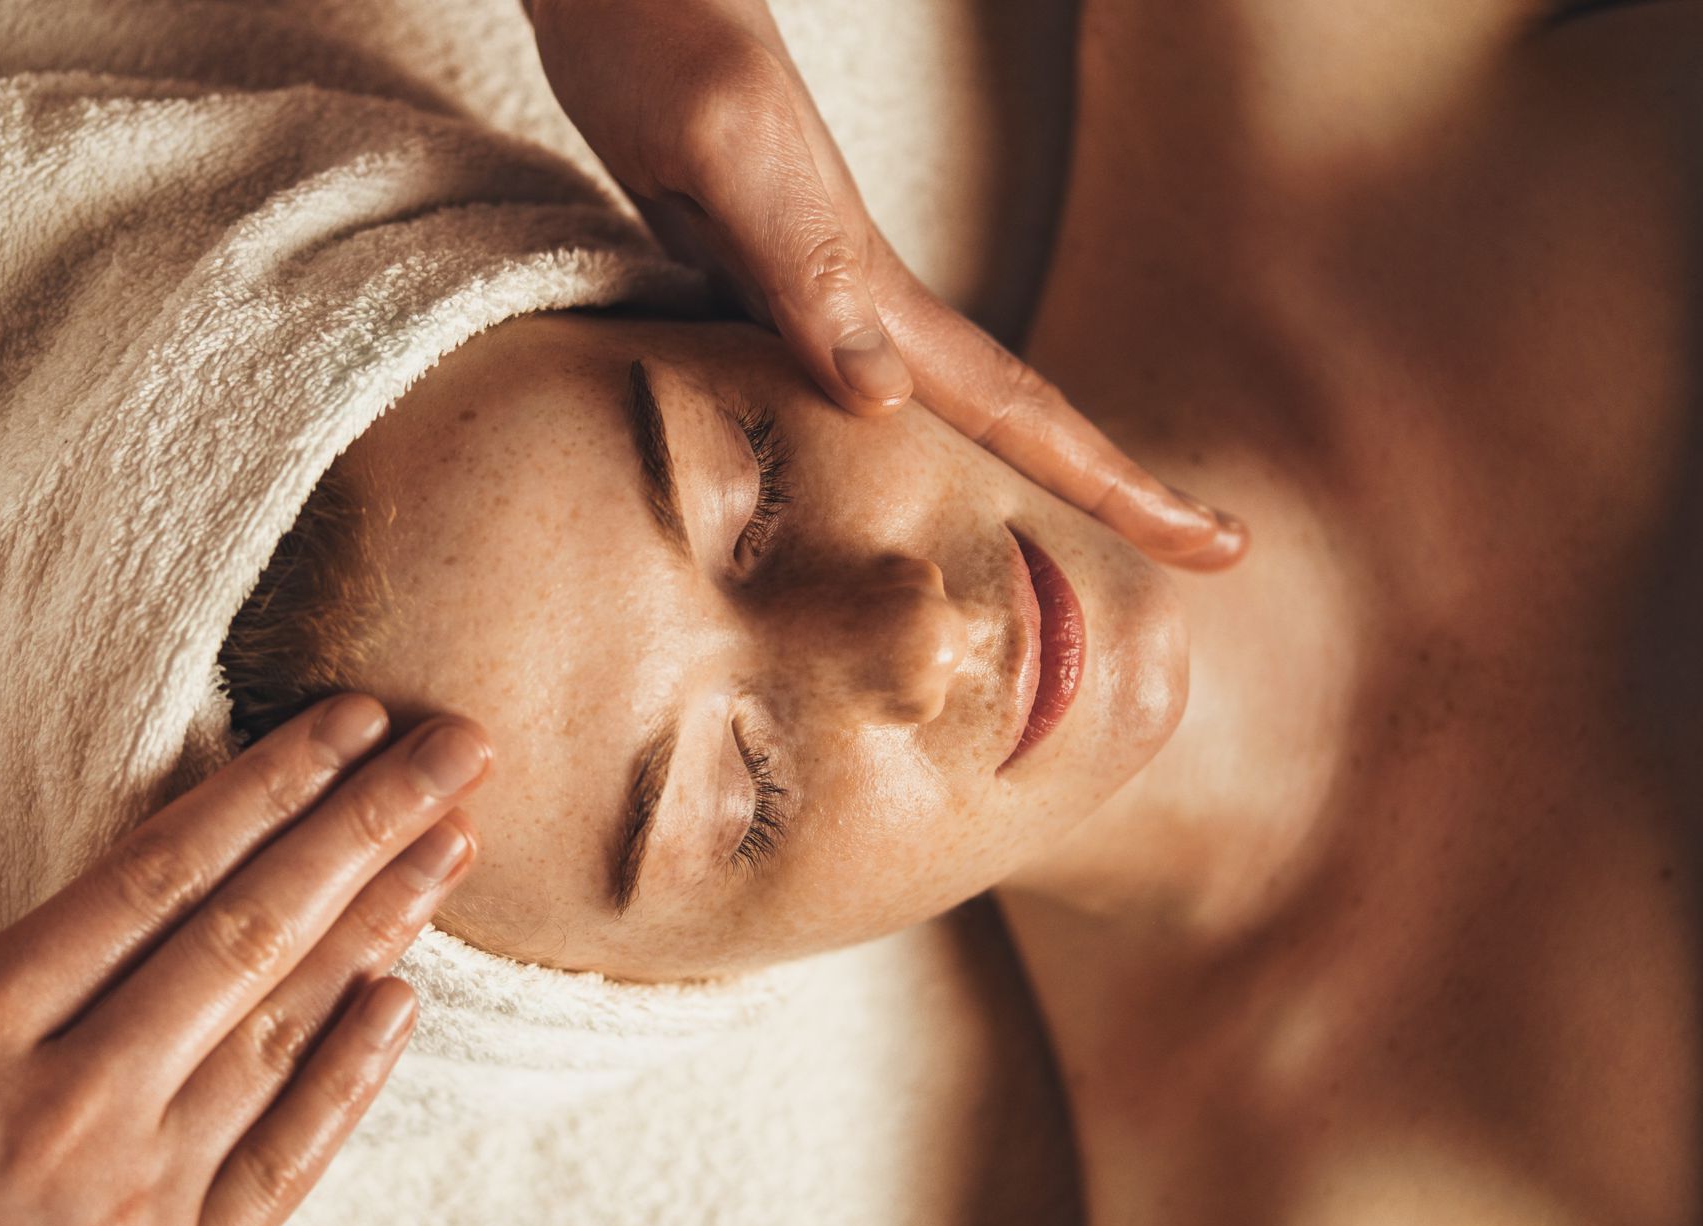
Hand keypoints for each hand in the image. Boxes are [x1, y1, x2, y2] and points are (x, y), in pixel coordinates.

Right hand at [0, 696, 486, 1225]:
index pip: (156, 873)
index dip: (264, 786)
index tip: (345, 721)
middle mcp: (72, 1099)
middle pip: (250, 929)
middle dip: (364, 826)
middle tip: (454, 749)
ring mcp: (135, 1194)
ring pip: (284, 1029)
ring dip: (381, 925)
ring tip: (454, 843)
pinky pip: (285, 1163)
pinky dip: (351, 1079)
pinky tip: (404, 1003)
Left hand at [526, 0, 1245, 568]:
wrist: (628, 2)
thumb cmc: (668, 60)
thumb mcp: (731, 155)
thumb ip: (808, 272)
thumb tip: (888, 400)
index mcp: (879, 292)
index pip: (1023, 410)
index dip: (1116, 484)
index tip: (1216, 542)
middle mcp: (866, 312)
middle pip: (1009, 424)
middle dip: (1108, 493)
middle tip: (1213, 552)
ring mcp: (819, 310)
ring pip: (937, 423)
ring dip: (1013, 484)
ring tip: (1070, 548)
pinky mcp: (759, 302)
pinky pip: (842, 411)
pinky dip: (896, 462)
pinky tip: (895, 486)